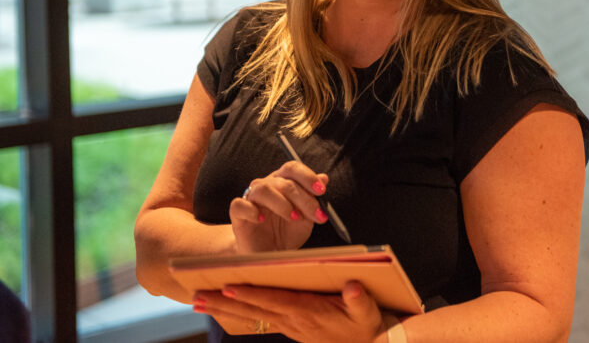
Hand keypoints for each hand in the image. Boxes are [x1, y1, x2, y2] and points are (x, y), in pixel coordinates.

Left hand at [193, 281, 385, 342]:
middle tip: (196, 297)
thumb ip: (359, 299)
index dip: (251, 295)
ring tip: (199, 303)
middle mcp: (293, 320)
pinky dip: (239, 313)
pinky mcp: (290, 327)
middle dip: (224, 303)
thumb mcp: (368, 311)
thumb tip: (352, 286)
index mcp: (308, 312)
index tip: (228, 287)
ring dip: (224, 309)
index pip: (273, 301)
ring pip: (251, 316)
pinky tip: (225, 309)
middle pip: (253, 311)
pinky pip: (259, 319)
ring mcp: (289, 326)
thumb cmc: (366, 324)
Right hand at [230, 160, 330, 252]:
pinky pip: (239, 205)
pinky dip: (252, 211)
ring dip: (281, 203)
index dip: (307, 176)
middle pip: (283, 182)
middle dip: (303, 198)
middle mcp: (266, 185)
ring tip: (293, 217)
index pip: (293, 168)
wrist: (268, 254)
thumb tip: (324, 177)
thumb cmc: (287, 232)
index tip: (321, 191)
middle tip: (315, 214)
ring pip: (262, 189)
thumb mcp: (306, 217)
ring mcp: (250, 198)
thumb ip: (314, 198)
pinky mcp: (237, 214)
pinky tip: (262, 220)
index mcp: (283, 181)